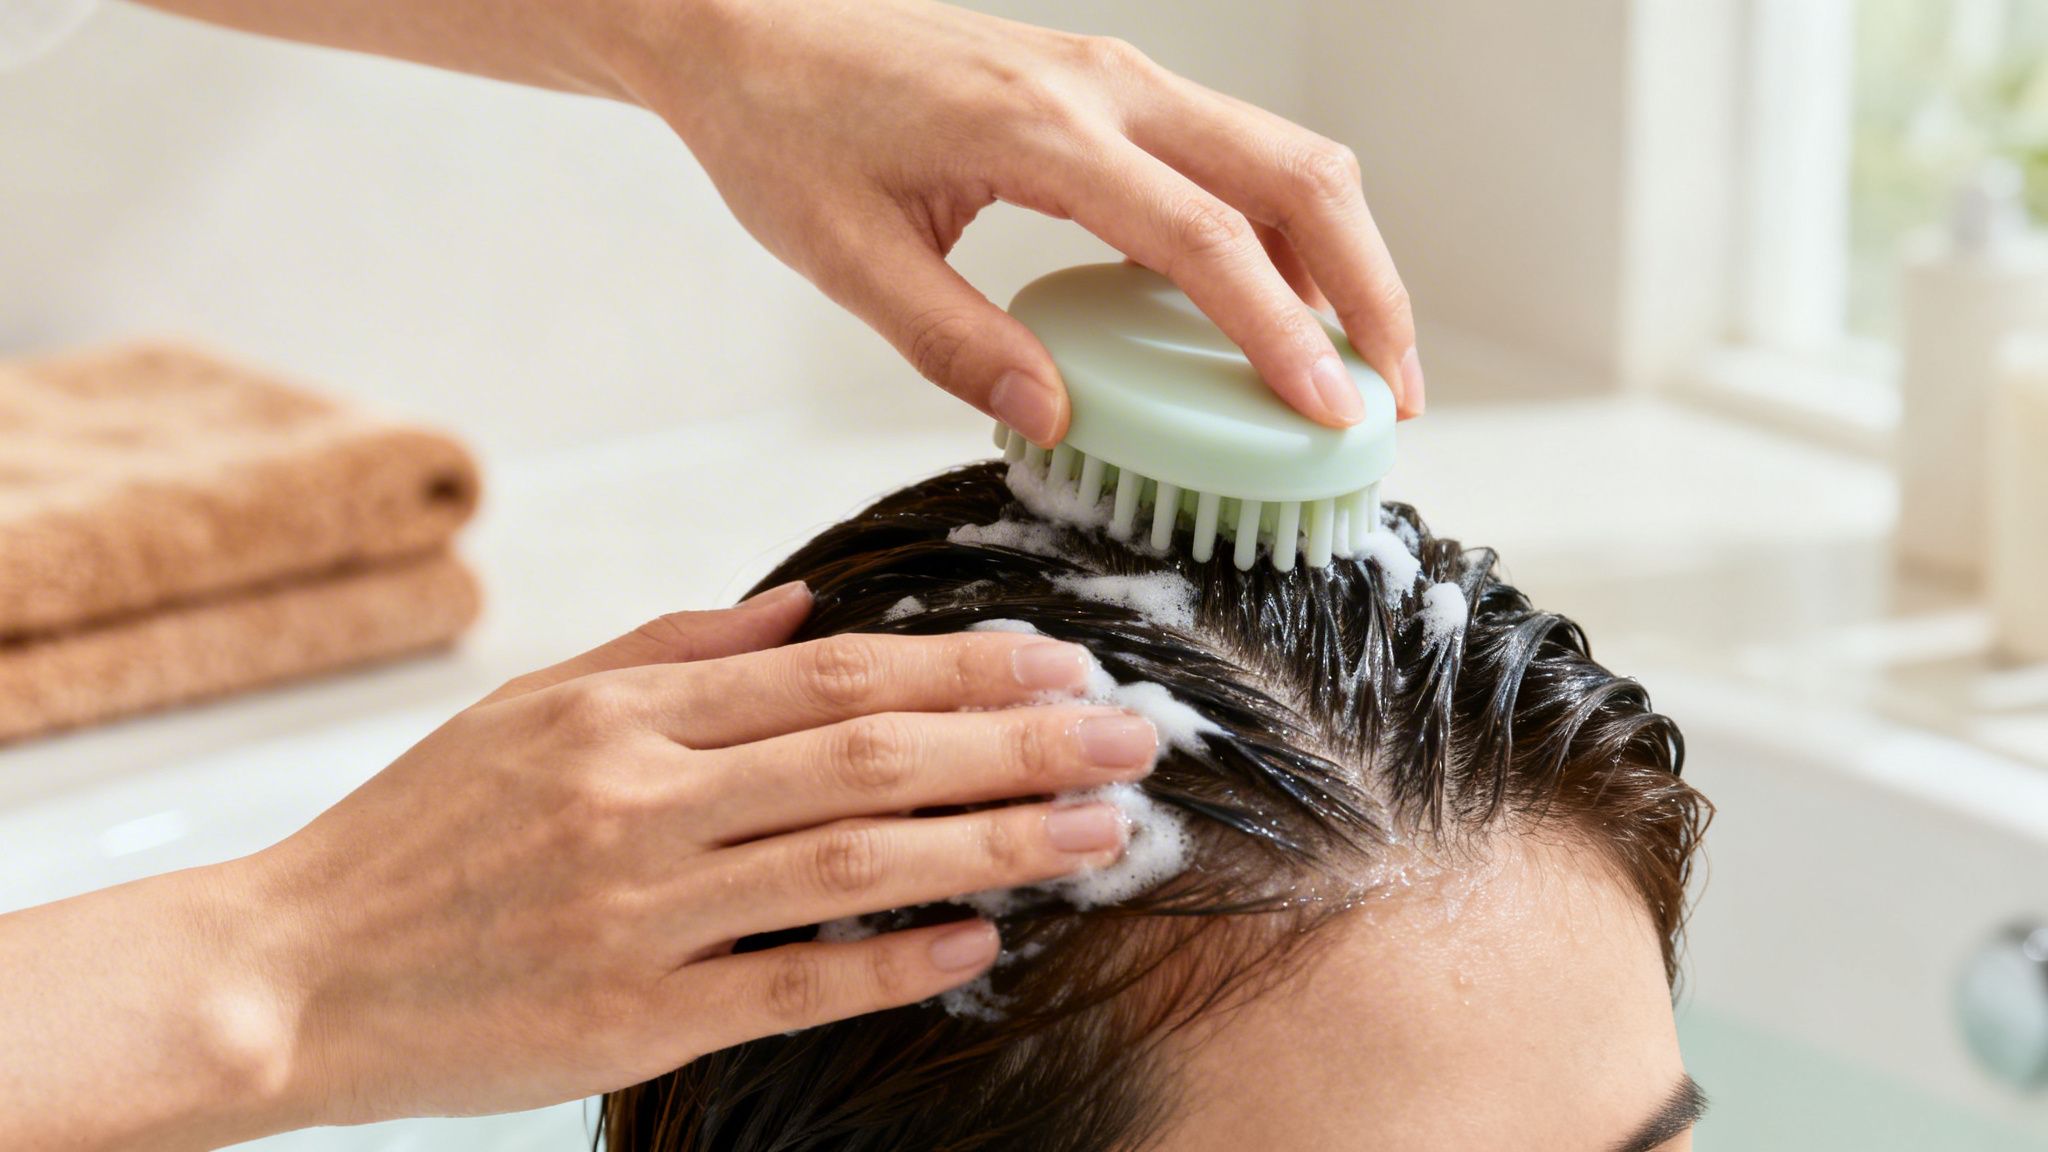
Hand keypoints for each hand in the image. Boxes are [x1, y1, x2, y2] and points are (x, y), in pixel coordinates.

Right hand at [231, 582, 1158, 1128]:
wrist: (291, 970)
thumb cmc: (418, 830)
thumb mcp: (531, 702)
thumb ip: (675, 648)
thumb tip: (805, 606)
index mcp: (620, 710)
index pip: (831, 674)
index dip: (961, 668)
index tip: (1062, 664)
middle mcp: (638, 797)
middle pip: (867, 755)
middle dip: (1017, 743)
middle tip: (1130, 737)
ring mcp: (639, 910)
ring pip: (850, 863)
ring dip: (992, 844)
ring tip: (1098, 833)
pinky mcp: (629, 1016)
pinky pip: (790, 983)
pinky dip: (893, 961)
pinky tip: (981, 942)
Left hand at [627, 0, 1423, 442]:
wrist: (752, 27)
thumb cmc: (786, 130)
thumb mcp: (844, 255)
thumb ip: (953, 340)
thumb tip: (1058, 419)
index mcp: (1043, 130)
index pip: (1205, 240)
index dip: (1280, 335)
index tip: (1331, 416)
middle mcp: (1105, 86)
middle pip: (1296, 176)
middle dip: (1369, 289)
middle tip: (1389, 398)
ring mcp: (1116, 77)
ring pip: (1282, 156)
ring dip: (1341, 255)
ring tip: (1353, 364)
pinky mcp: (1109, 87)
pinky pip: (1231, 155)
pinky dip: (1280, 231)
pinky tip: (1269, 308)